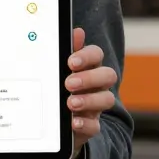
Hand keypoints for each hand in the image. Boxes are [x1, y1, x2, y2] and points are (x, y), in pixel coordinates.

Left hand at [65, 27, 117, 157]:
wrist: (50, 121)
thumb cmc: (56, 88)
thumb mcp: (57, 70)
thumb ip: (66, 51)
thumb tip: (78, 32)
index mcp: (87, 67)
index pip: (96, 54)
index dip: (87, 56)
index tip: (71, 62)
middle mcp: (96, 85)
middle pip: (108, 75)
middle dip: (90, 78)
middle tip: (69, 83)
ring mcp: (95, 106)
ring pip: (107, 99)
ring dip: (89, 100)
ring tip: (70, 103)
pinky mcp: (90, 126)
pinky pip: (95, 126)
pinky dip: (85, 123)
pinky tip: (73, 122)